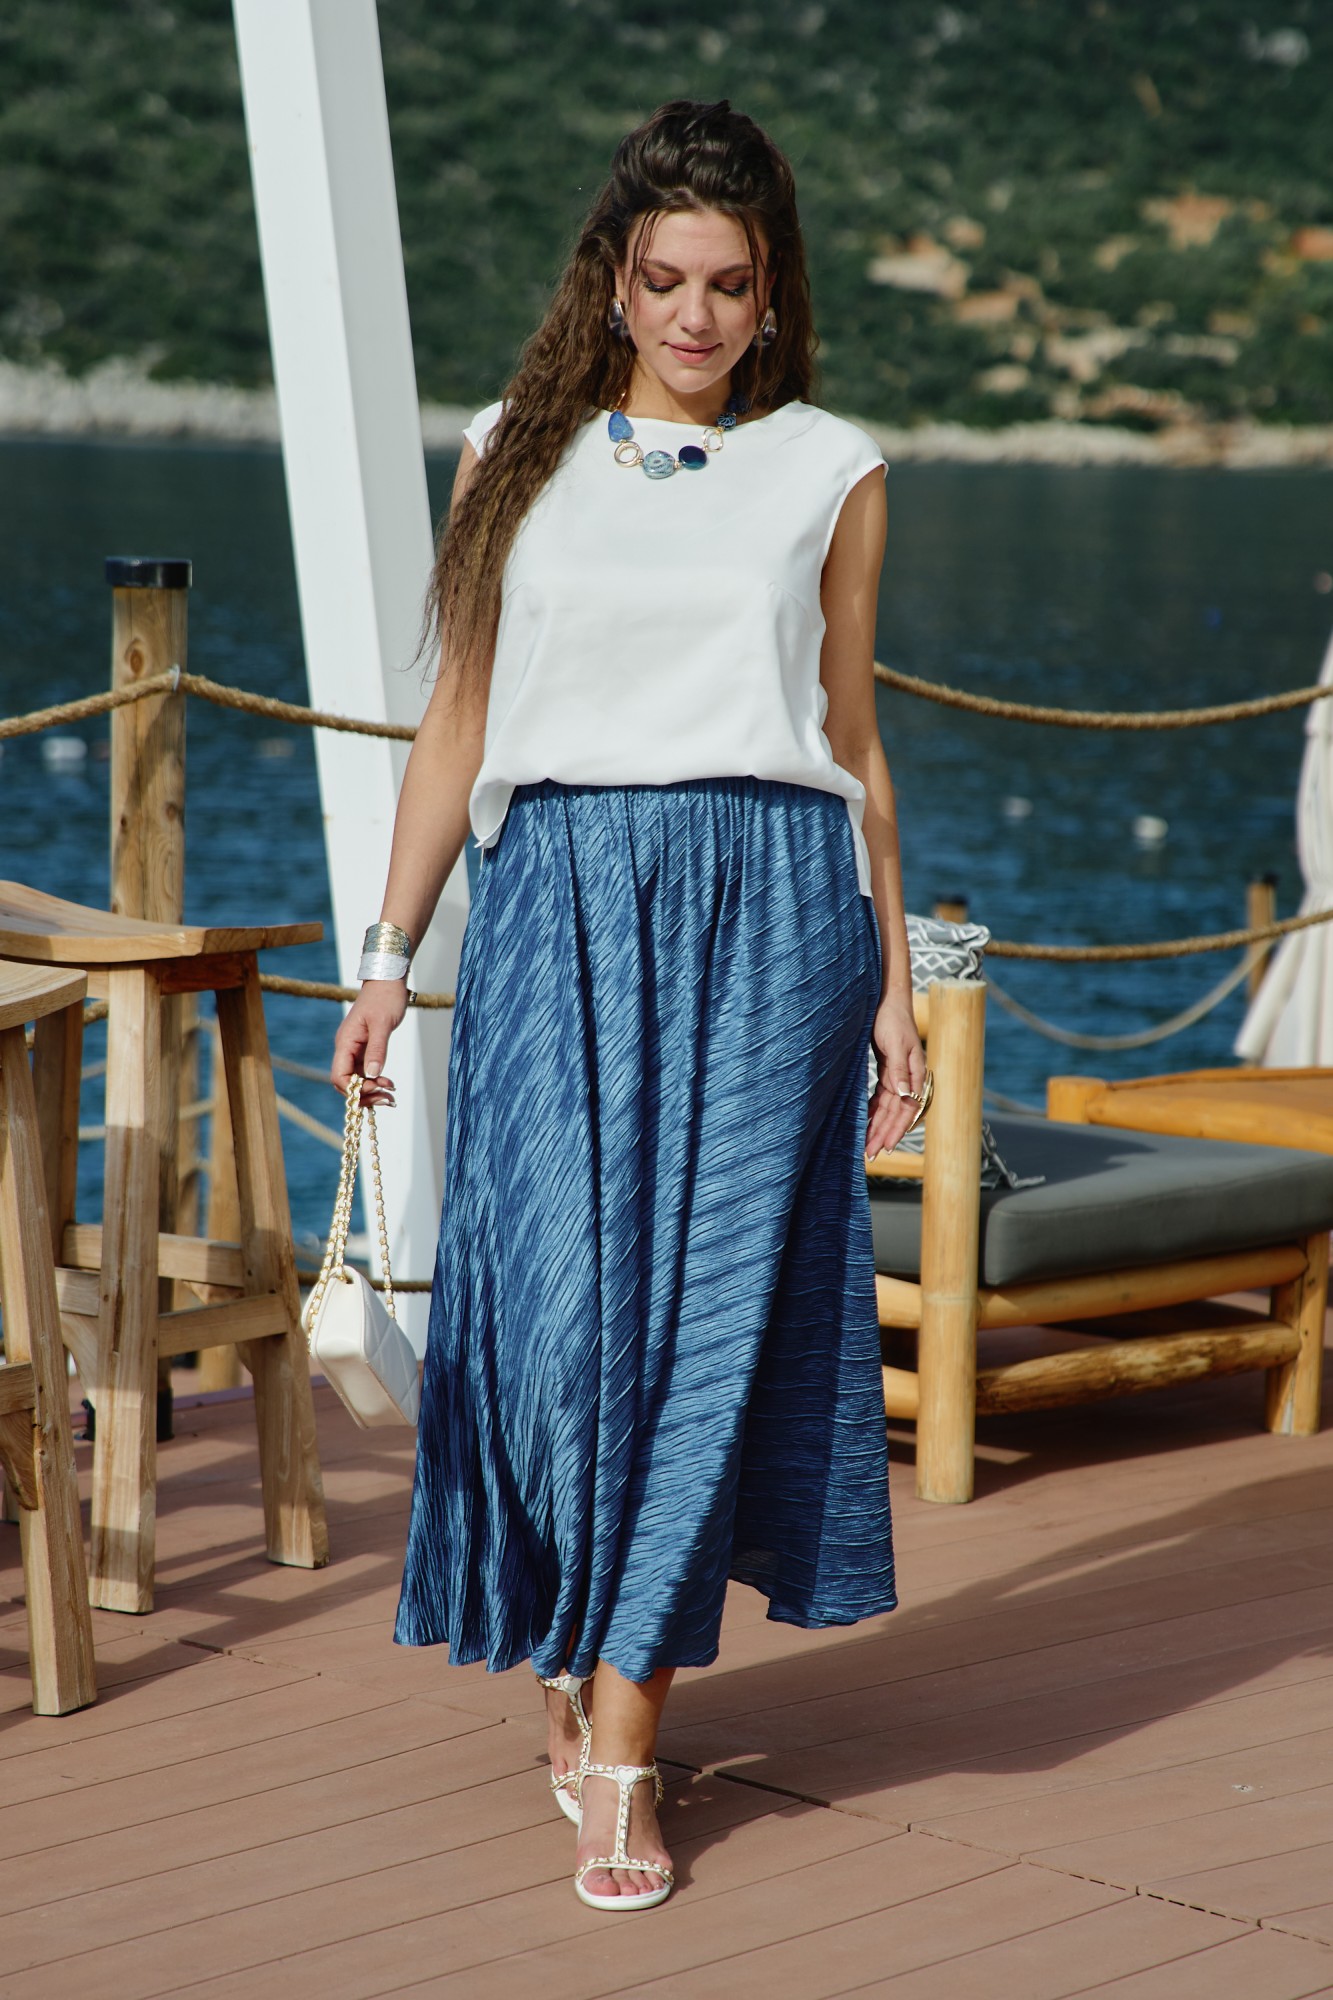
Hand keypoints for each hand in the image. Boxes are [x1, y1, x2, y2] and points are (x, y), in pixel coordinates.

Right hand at [331, 979, 406, 1107]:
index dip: (355, 1089)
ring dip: (372, 1091)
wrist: (388, 980)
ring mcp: (355, 1049)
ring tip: (391, 1096)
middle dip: (364, 1094)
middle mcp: (346, 1048)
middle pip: (346, 1083)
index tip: (375, 1088)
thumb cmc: (385, 997)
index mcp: (345, 1042)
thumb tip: (371, 1075)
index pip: (340, 1076)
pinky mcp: (365, 1048)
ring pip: (357, 1079)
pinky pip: (365, 1072)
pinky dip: (376, 1081)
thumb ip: (377, 1050)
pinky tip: (389, 1085)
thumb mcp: (383, 1024)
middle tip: (387, 1098)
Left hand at [865, 992, 926, 1161]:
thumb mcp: (896, 1043)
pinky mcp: (888, 1072)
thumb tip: (905, 1095)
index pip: (907, 1107)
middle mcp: (909, 1077)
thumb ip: (899, 1069)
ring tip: (867, 1146)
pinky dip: (873, 1111)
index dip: (897, 1128)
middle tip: (870, 1154)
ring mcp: (899, 1076)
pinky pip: (881, 1098)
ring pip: (888, 1108)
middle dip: (884, 1133)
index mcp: (915, 1072)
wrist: (886, 999)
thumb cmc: (892, 1018)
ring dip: (878, 1126)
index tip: (886, 1146)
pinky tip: (865, 1123)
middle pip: (896, 1112)